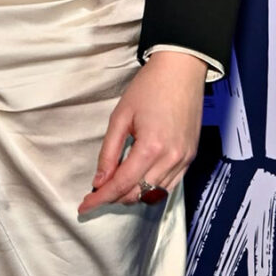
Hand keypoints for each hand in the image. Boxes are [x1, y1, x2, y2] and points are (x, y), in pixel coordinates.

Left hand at [79, 52, 205, 214]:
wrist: (181, 69)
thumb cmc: (151, 87)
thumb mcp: (120, 117)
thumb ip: (108, 152)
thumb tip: (99, 180)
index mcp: (151, 147)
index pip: (121, 184)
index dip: (101, 198)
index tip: (85, 206)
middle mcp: (171, 158)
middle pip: (138, 194)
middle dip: (115, 197)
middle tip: (97, 193)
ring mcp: (184, 159)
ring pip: (155, 194)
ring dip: (133, 195)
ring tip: (115, 186)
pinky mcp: (190, 156)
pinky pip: (170, 185)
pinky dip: (152, 188)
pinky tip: (138, 181)